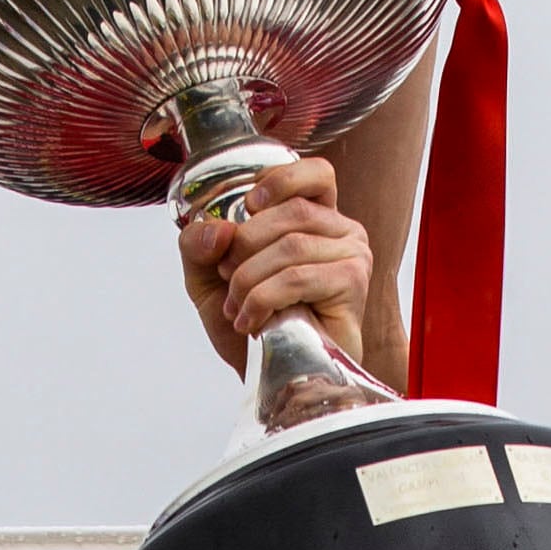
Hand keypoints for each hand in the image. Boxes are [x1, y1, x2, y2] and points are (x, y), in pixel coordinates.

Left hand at [177, 159, 373, 372]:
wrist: (270, 375)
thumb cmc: (252, 323)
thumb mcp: (207, 275)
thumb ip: (198, 244)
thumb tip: (219, 230)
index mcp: (316, 218)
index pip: (317, 174)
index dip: (282, 179)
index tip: (248, 205)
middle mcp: (342, 231)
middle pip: (290, 212)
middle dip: (245, 246)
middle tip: (229, 278)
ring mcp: (352, 255)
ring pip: (291, 245)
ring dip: (249, 279)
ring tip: (238, 309)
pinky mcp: (352, 283)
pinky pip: (298, 276)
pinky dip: (264, 298)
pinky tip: (253, 321)